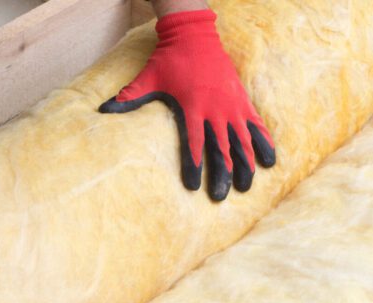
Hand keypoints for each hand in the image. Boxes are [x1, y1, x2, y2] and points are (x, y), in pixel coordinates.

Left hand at [99, 9, 275, 200]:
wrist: (194, 35)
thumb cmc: (169, 59)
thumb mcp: (147, 78)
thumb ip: (129, 98)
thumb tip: (103, 111)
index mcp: (192, 107)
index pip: (194, 143)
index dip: (194, 166)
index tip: (194, 187)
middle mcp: (215, 108)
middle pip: (221, 148)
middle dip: (222, 174)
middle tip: (221, 196)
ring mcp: (231, 105)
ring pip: (242, 140)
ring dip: (245, 164)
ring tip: (246, 187)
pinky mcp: (242, 100)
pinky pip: (256, 125)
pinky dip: (263, 143)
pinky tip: (269, 162)